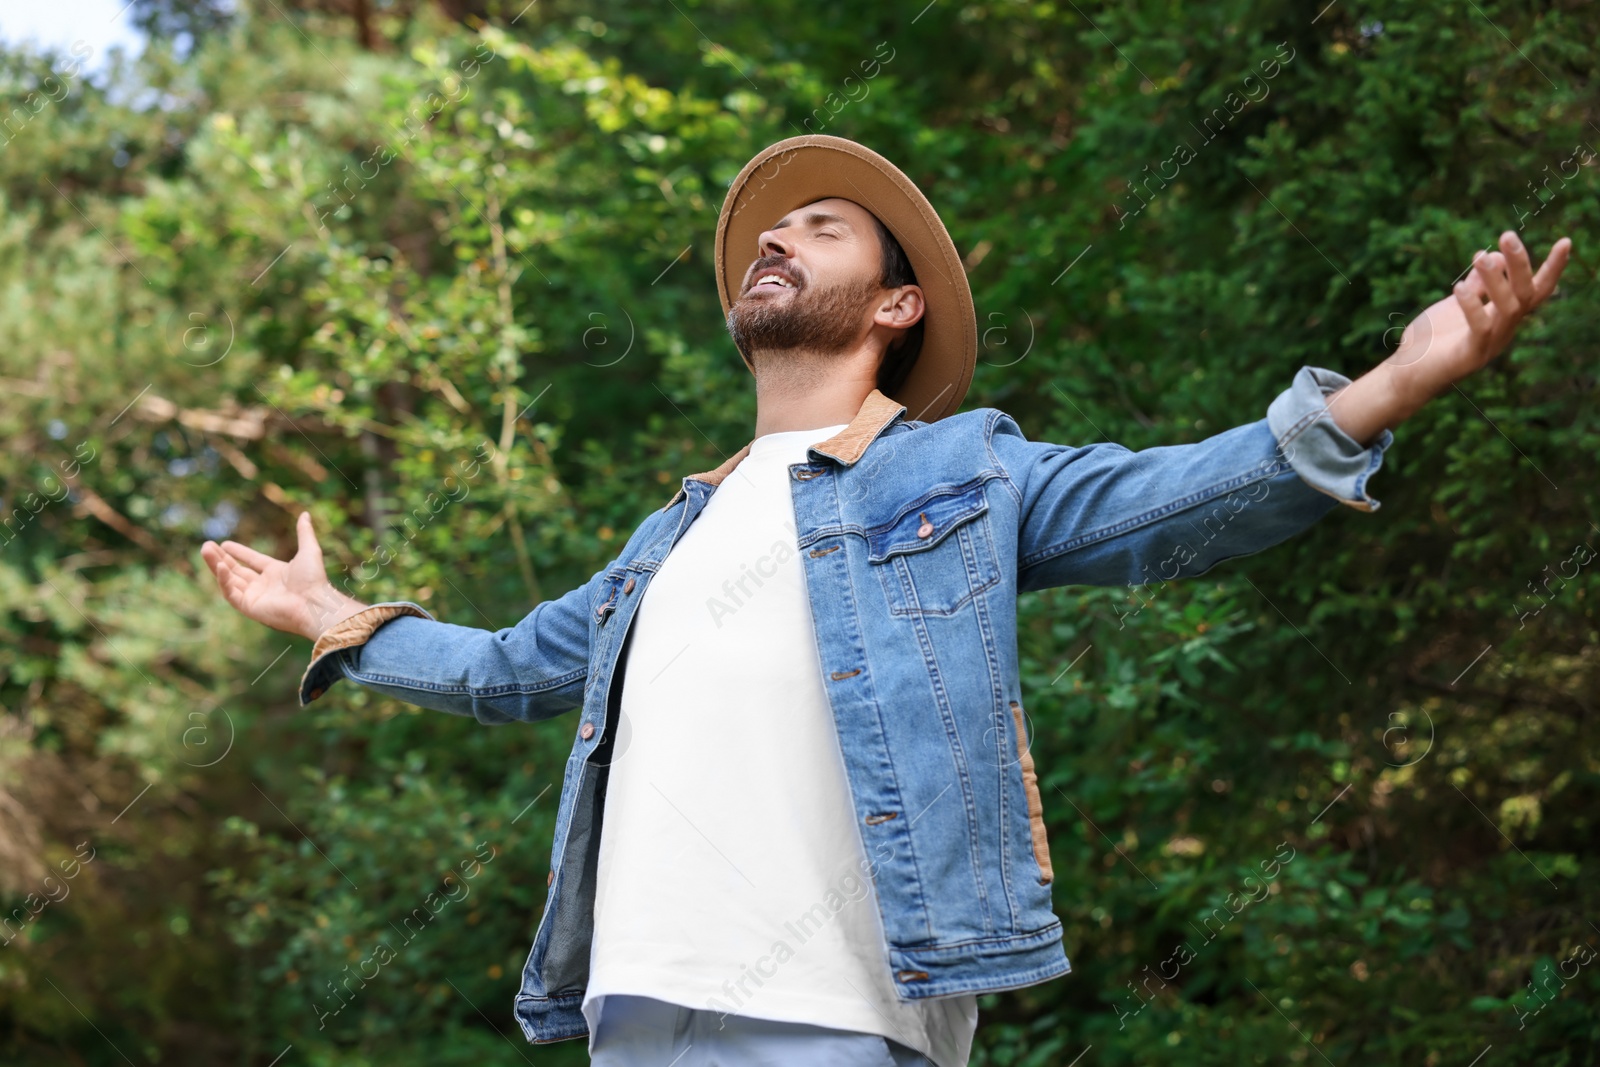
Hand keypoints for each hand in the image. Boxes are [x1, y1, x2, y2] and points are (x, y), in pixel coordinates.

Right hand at [200, 512, 366, 640]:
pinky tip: (221, 566)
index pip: (253, 561)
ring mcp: (256, 597)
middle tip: (206, 546)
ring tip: (205, 550)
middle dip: (221, 558)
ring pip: (230, 580)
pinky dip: (224, 580)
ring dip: (216, 566)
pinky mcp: (250, 607)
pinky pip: (231, 593)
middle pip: (237, 570)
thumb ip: (304, 533)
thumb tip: (305, 514)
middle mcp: (264, 586)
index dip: (239, 552)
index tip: (224, 544)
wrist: (314, 603)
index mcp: (276, 573)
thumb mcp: (309, 550)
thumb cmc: (313, 580)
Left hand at [1389, 231, 1572, 403]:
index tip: (1565, 241)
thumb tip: (1497, 256)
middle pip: (1526, 294)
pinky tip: (1458, 287)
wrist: (1407, 373)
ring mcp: (1490, 345)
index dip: (1553, 268)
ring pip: (1508, 308)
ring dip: (1496, 280)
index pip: (1537, 291)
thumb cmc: (1432, 338)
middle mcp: (1504, 331)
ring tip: (1479, 256)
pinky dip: (1472, 305)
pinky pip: (1480, 328)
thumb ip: (1478, 284)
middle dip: (1521, 264)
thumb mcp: (1457, 303)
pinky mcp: (1471, 356)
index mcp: (1503, 317)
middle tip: (1507, 235)